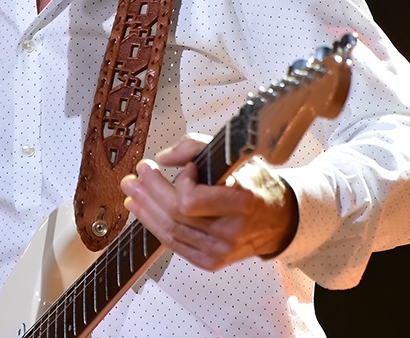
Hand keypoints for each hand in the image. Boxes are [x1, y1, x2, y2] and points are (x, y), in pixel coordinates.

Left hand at [120, 134, 298, 271]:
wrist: (277, 219)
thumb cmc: (254, 182)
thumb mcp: (233, 155)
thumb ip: (196, 147)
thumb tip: (164, 158)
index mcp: (242, 202)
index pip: (192, 201)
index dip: (182, 183)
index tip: (186, 168)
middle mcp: (231, 232)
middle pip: (175, 215)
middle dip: (150, 192)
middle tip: (136, 175)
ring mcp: (221, 252)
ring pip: (170, 232)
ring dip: (146, 209)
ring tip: (133, 192)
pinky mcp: (211, 262)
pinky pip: (175, 245)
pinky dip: (155, 227)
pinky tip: (143, 211)